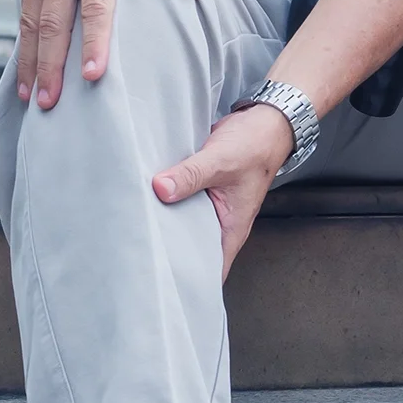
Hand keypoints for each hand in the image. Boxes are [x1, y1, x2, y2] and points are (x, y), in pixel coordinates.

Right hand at [15, 0, 200, 109]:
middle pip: (55, 22)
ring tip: (35, 98)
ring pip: (32, 21)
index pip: (97, 6)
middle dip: (52, 67)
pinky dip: (23, 40)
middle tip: (52, 106)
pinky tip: (27, 68)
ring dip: (32, 61)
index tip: (93, 75)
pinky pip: (23, 8)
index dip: (95, 42)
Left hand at [153, 106, 294, 278]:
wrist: (265, 121)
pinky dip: (166, 199)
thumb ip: (190, 175)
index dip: (191, 278)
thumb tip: (161, 188)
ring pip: (181, 221)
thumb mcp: (221, 162)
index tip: (164, 281)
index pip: (211, 268)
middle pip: (190, 247)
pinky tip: (147, 197)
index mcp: (232, 227)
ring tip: (137, 227)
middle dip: (168, 251)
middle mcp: (220, 221)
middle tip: (140, 253)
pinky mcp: (199, 189)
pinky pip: (179, 200)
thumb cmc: (257, 146)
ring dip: (164, 220)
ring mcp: (209, 205)